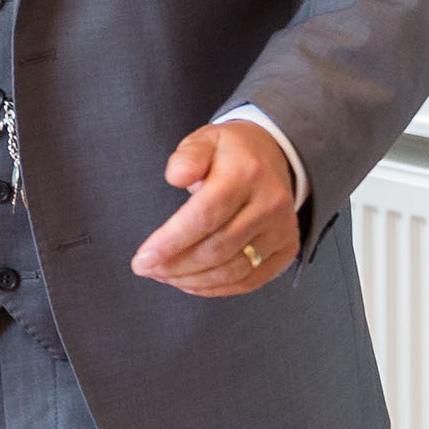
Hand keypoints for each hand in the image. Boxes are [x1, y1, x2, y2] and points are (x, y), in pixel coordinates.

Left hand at [131, 121, 299, 295]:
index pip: (204, 216)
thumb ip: (187, 156)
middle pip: (217, 248)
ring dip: (192, 280)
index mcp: (246, 173)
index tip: (142, 258)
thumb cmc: (229, 152)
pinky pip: (250, 280)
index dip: (171, 242)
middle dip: (175, 265)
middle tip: (146, 269)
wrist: (274, 155)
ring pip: (233, 270)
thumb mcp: (204, 140)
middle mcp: (269, 204)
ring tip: (163, 276)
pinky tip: (190, 283)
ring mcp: (282, 230)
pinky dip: (216, 288)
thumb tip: (175, 177)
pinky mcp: (287, 249)